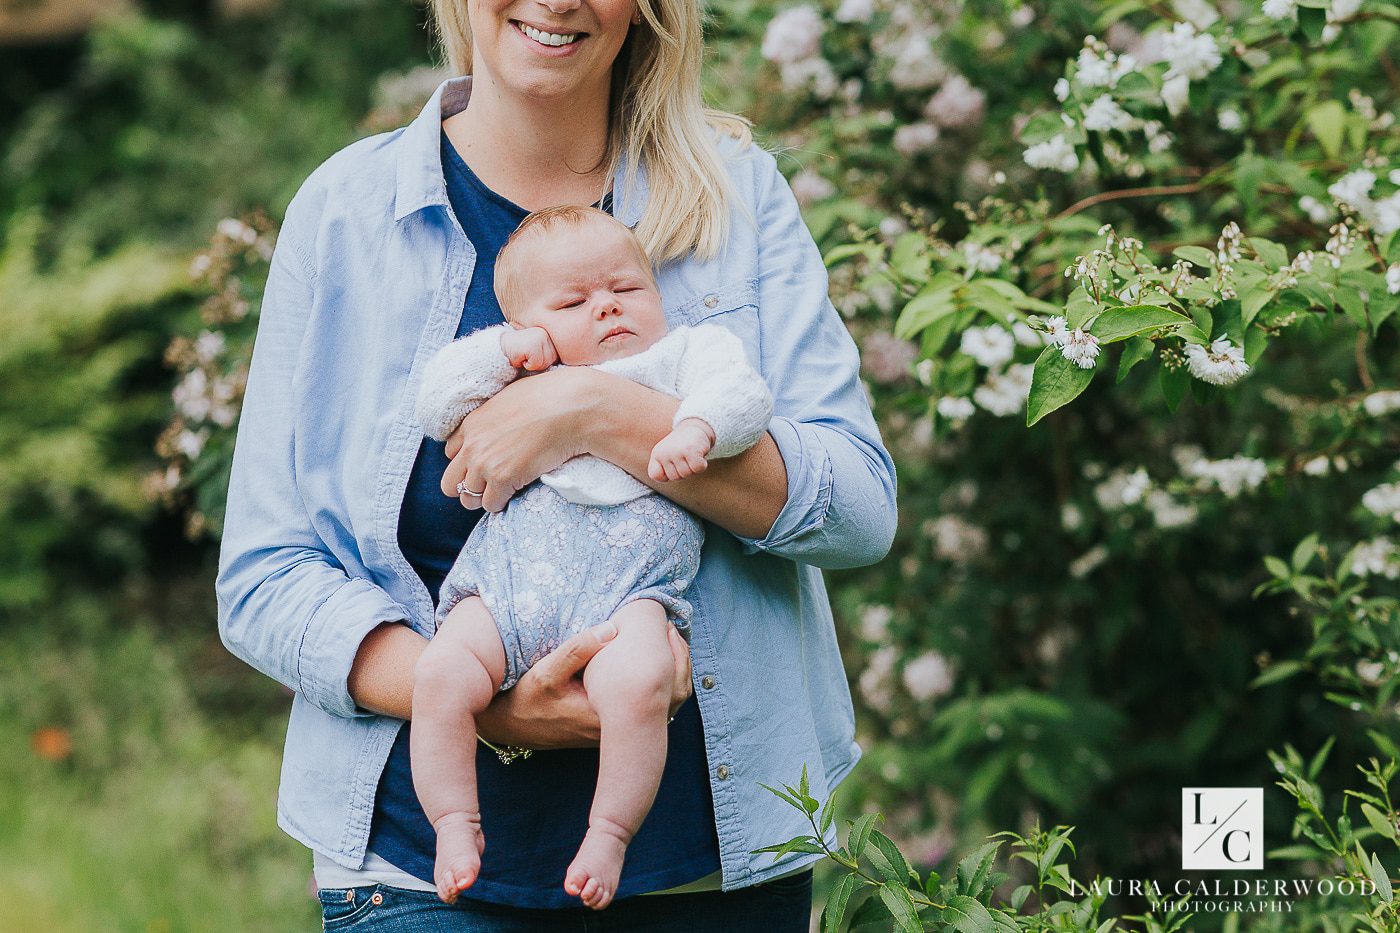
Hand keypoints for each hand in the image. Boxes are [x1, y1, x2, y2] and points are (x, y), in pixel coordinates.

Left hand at [442, 367, 600, 511]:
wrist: (570, 407)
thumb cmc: (549, 398)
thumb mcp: (510, 398)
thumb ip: (496, 415)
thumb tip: (503, 421)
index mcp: (472, 423)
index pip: (450, 454)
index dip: (467, 462)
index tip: (485, 464)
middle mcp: (472, 445)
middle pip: (450, 482)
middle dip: (468, 486)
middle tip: (490, 485)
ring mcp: (485, 463)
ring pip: (468, 498)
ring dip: (485, 497)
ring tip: (504, 491)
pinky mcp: (502, 478)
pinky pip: (491, 504)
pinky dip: (502, 503)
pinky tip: (515, 493)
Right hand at [475, 621, 692, 748]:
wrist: (512, 727)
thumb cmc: (528, 700)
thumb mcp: (546, 672)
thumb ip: (576, 650)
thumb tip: (611, 629)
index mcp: (609, 715)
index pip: (658, 691)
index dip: (672, 660)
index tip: (668, 630)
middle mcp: (618, 728)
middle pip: (669, 698)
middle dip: (677, 663)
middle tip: (672, 630)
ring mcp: (617, 730)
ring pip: (662, 704)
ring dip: (669, 673)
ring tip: (666, 639)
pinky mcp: (612, 727)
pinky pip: (648, 706)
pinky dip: (656, 682)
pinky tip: (649, 658)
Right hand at [499, 326, 557, 371]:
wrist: (499, 347)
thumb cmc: (519, 352)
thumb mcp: (537, 351)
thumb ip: (550, 354)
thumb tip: (565, 367)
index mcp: (549, 334)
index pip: (557, 356)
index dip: (543, 361)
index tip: (531, 355)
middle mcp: (546, 333)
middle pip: (552, 360)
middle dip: (539, 363)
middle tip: (526, 355)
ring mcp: (540, 337)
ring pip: (545, 363)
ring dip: (533, 365)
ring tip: (524, 355)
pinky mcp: (533, 345)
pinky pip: (536, 364)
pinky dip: (527, 365)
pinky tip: (520, 356)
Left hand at [648, 418, 715, 481]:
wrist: (696, 427)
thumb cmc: (681, 446)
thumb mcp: (667, 456)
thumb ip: (662, 470)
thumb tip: (665, 478)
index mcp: (656, 454)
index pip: (655, 475)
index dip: (666, 475)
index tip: (673, 464)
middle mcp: (664, 452)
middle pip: (675, 477)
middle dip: (683, 471)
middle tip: (685, 457)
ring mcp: (677, 451)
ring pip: (687, 474)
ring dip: (692, 468)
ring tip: (691, 455)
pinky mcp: (691, 450)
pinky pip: (698, 469)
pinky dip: (702, 465)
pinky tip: (699, 455)